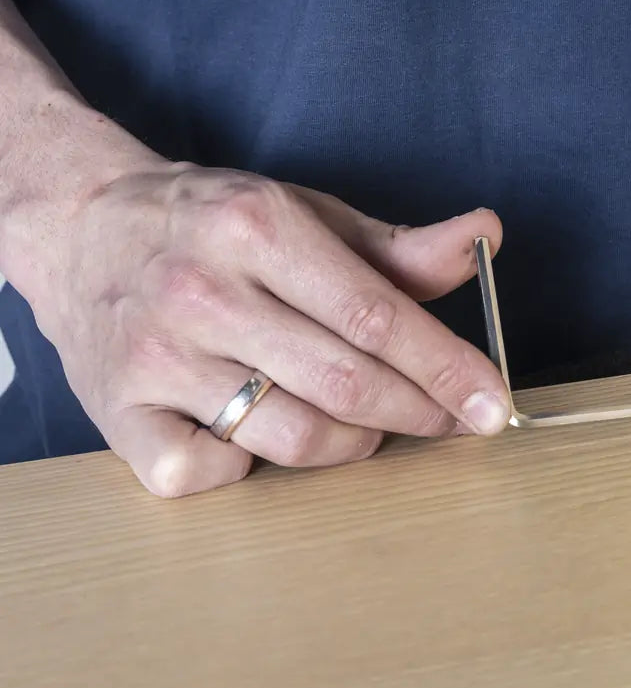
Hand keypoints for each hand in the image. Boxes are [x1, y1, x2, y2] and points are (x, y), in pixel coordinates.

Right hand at [28, 160, 513, 497]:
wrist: (80, 227)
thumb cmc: (214, 225)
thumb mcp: (306, 213)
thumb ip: (399, 246)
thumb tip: (485, 239)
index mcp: (257, 226)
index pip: (376, 316)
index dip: (446, 369)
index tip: (493, 405)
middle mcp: (201, 291)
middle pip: (343, 383)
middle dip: (417, 413)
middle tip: (450, 421)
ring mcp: (154, 357)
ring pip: (289, 436)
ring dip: (350, 444)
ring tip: (363, 423)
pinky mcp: (115, 413)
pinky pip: (206, 473)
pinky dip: (248, 469)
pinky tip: (257, 435)